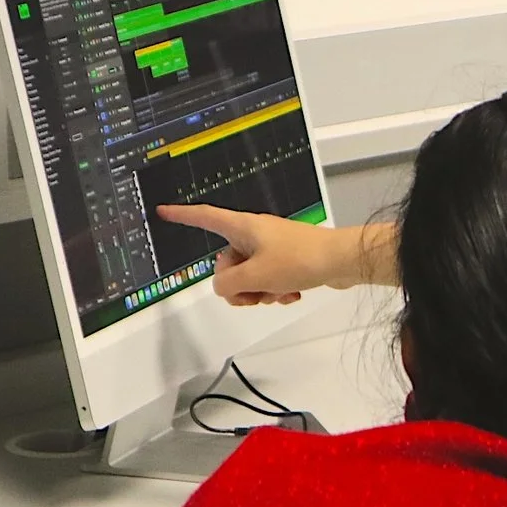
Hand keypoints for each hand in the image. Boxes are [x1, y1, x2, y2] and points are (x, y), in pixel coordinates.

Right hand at [154, 205, 388, 305]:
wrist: (342, 261)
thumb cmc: (298, 260)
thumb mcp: (255, 276)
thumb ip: (227, 284)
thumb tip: (224, 287)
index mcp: (242, 227)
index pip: (205, 217)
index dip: (183, 216)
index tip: (163, 210)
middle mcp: (254, 233)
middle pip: (226, 262)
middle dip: (236, 285)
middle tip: (255, 293)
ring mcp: (271, 246)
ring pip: (248, 276)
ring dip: (259, 292)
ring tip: (279, 293)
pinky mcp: (287, 260)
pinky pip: (268, 279)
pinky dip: (275, 291)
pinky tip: (291, 295)